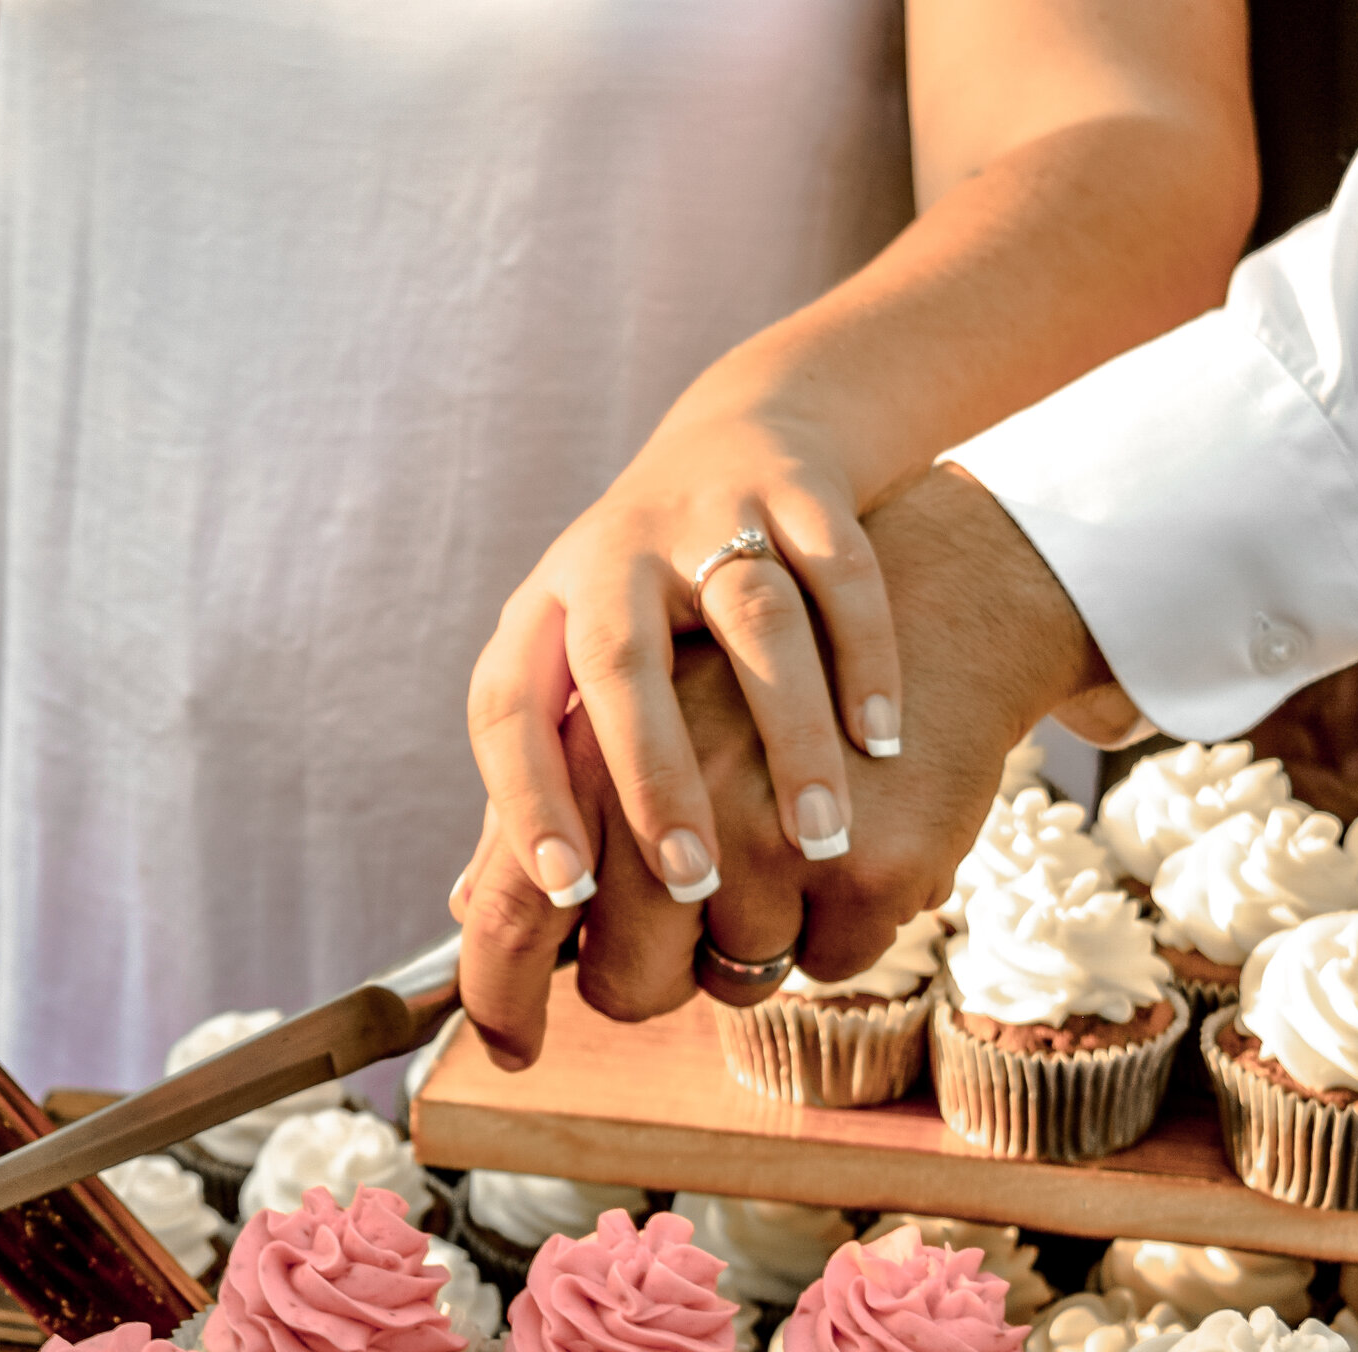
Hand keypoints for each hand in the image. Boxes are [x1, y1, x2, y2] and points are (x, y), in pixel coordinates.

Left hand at [453, 465, 1119, 1068]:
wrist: (741, 436)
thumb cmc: (648, 603)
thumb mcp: (570, 668)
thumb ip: (541, 780)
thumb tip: (475, 910)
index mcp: (545, 611)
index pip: (508, 706)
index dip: (526, 798)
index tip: (567, 892)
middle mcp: (615, 556)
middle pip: (619, 659)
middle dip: (654, 775)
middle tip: (694, 882)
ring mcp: (710, 514)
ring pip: (753, 616)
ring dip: (789, 733)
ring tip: (817, 839)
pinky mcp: (804, 487)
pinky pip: (841, 572)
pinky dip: (865, 659)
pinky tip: (881, 743)